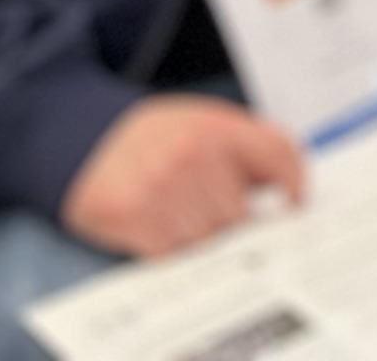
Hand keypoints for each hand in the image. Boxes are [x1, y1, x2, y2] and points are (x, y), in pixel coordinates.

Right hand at [60, 96, 306, 259]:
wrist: (80, 138)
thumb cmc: (152, 137)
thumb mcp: (201, 122)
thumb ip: (246, 147)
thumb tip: (291, 188)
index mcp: (216, 124)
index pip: (278, 153)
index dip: (294, 183)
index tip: (296, 204)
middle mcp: (192, 151)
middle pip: (240, 214)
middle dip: (229, 221)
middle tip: (208, 212)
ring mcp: (161, 184)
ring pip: (206, 239)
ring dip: (196, 238)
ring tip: (176, 216)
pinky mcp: (131, 213)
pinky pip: (171, 253)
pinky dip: (167, 249)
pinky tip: (157, 229)